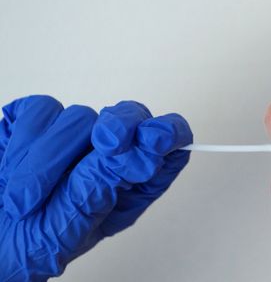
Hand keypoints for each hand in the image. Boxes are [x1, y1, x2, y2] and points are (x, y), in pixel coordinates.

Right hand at [0, 95, 192, 280]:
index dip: (169, 134)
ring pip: (82, 116)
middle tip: (108, 145)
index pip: (167, 148)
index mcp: (129, 186)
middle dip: (121, 127)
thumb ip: (103, 187)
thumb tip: (141, 154)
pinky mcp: (36, 123)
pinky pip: (41, 110)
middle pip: (132, 117)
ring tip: (26, 198)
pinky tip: (11, 170)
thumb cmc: (28, 244)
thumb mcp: (71, 226)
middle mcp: (106, 156)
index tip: (156, 138)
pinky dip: (24, 141)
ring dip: (50, 158)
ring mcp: (72, 137)